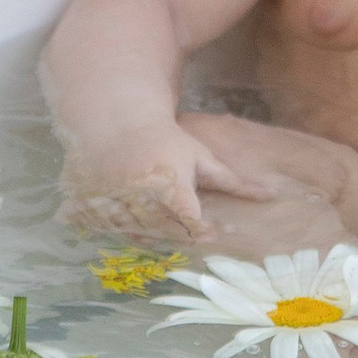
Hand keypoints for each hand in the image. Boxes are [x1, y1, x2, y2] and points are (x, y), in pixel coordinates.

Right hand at [59, 111, 308, 245]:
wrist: (114, 121)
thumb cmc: (166, 140)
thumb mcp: (200, 157)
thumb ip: (233, 181)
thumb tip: (272, 195)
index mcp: (168, 183)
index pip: (191, 225)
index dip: (202, 230)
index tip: (209, 227)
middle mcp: (136, 194)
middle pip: (165, 234)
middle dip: (179, 233)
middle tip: (182, 220)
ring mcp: (107, 202)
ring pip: (135, 236)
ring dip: (149, 232)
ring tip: (155, 211)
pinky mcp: (85, 205)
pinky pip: (105, 231)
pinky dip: (117, 228)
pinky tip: (127, 212)